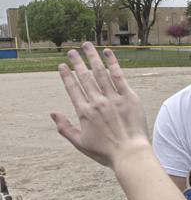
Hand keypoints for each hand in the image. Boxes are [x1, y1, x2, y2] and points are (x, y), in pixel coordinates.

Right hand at [51, 42, 149, 167]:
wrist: (130, 153)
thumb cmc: (106, 152)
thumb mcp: (80, 143)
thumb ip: (65, 128)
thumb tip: (52, 113)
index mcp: (84, 112)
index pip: (72, 88)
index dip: (66, 76)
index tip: (62, 65)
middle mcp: (97, 102)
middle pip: (84, 77)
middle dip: (77, 62)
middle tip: (71, 51)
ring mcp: (113, 99)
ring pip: (100, 73)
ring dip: (92, 57)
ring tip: (86, 46)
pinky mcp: (129, 97)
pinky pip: (119, 76)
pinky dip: (112, 63)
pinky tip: (107, 52)